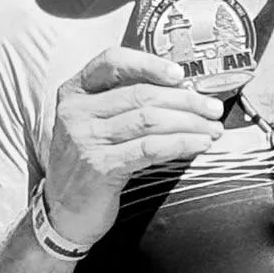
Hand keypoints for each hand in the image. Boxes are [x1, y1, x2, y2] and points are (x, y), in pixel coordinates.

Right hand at [44, 48, 223, 247]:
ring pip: (149, 120)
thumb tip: (178, 92)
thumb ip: (121, 105)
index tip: (180, 74)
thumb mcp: (93, 126)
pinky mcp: (101, 167)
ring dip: (189, 123)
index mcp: (75, 92)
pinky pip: (150, 148)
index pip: (112, 62)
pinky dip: (180, 144)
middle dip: (185, 100)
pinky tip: (198, 144)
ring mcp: (87, 139)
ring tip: (212, 128)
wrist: (61, 211)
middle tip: (212, 108)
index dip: (149, 63)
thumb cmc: (85, 165)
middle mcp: (77, 111)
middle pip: (141, 94)